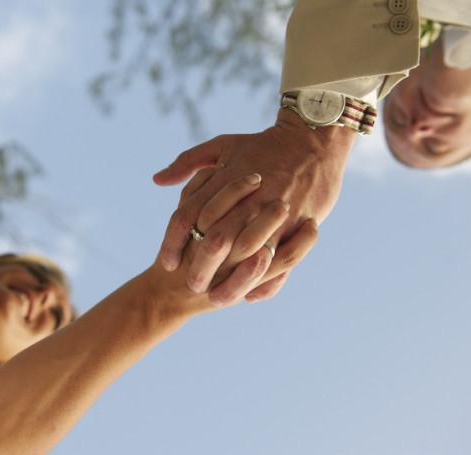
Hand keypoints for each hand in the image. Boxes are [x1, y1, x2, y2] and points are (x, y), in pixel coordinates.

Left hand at [154, 108, 356, 304]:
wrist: (312, 140)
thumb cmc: (263, 144)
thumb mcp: (224, 145)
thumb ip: (188, 162)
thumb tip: (157, 180)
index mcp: (224, 179)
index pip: (188, 214)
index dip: (174, 241)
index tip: (167, 263)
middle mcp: (247, 196)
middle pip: (214, 237)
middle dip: (199, 266)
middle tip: (190, 285)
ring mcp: (273, 210)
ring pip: (245, 250)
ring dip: (229, 279)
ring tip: (216, 297)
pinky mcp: (297, 222)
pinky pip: (277, 256)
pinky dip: (263, 278)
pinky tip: (250, 295)